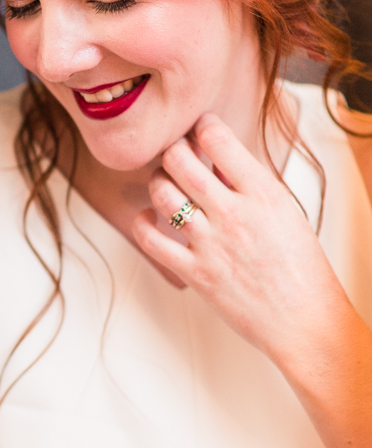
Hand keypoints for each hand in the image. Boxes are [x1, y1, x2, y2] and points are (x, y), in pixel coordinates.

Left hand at [131, 112, 351, 367]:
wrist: (304, 321)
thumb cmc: (300, 267)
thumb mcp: (285, 211)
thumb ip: (250, 182)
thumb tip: (216, 157)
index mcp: (264, 193)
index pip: (218, 138)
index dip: (202, 126)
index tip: (200, 130)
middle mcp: (234, 213)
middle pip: (180, 160)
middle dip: (173, 150)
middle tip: (177, 155)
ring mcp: (211, 243)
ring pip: (162, 193)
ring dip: (158, 182)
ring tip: (167, 185)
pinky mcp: (194, 272)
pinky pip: (150, 239)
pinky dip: (142, 222)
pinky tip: (149, 217)